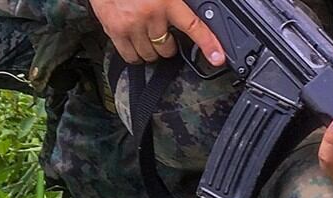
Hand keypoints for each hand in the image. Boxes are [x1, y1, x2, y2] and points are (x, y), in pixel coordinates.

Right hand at [90, 0, 225, 65]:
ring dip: (152, 49)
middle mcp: (149, 14)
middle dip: (168, 44)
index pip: (193, 26)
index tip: (218, 58)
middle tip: (163, 32)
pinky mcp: (114, 30)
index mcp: (166, 0)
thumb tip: (185, 12)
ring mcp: (131, 25)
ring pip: (150, 55)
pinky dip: (136, 54)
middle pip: (167, 48)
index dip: (208, 44)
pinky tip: (136, 42)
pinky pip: (130, 56)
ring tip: (148, 36)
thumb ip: (176, 3)